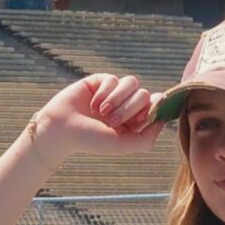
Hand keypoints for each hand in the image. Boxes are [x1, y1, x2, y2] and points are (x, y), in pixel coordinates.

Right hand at [31, 73, 164, 156]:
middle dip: (130, 108)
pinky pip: (113, 79)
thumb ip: (147, 138)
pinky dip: (104, 92)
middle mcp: (126, 106)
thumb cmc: (91, 141)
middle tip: (111, 121)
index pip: (155, 106)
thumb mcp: (123, 145)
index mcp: (134, 121)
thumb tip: (162, 121)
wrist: (62, 130)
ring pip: (132, 83)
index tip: (141, 118)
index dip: (153, 109)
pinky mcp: (99, 81)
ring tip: (102, 112)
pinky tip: (92, 103)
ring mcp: (113, 92)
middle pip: (145, 94)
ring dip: (118, 99)